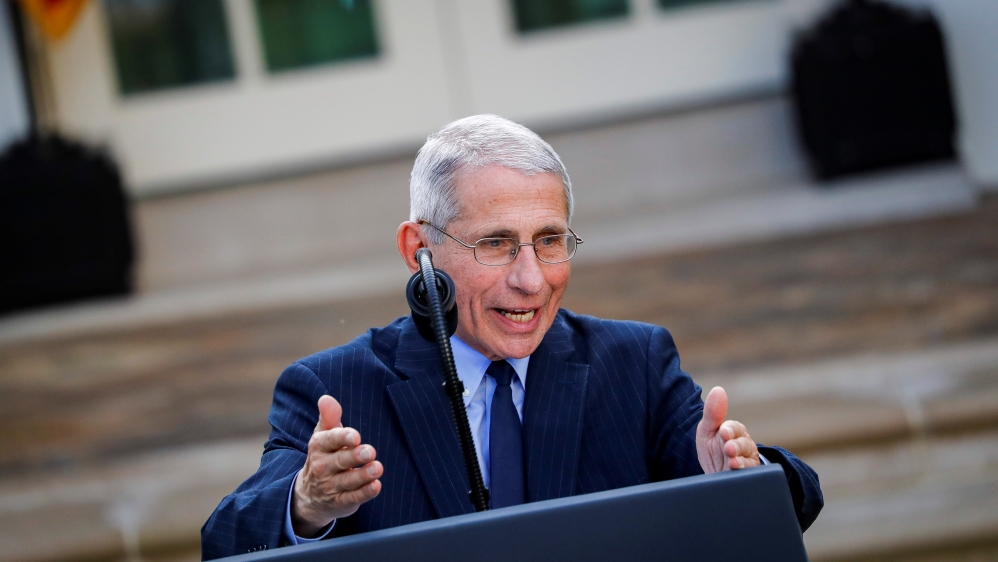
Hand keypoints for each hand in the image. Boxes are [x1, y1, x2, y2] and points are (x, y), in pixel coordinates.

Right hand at [291, 395, 382, 536]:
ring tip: (377, 468)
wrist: (309, 495)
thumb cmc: (324, 456)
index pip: (330, 440)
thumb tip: (326, 398)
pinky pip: (352, 498)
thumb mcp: (323, 435)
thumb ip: (329, 417)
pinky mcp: (340, 503)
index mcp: (319, 447)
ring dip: (363, 475)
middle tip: (370, 451)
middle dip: (354, 456)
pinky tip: (376, 486)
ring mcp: (330, 487)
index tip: (356, 436)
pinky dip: (364, 493)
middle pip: (339, 461)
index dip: (342, 438)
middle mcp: (322, 467)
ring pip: (347, 481)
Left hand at [696, 386, 759, 473]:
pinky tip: (737, 473)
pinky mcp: (750, 476)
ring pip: (749, 460)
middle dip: (736, 446)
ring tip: (732, 463)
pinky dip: (746, 474)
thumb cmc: (712, 448)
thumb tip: (718, 389)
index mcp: (734, 431)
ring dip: (741, 462)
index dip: (730, 430)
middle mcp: (744, 445)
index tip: (723, 432)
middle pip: (744, 444)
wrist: (714, 474)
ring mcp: (748, 462)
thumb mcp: (708, 430)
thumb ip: (712, 413)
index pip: (735, 428)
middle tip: (728, 448)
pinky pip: (752, 475)